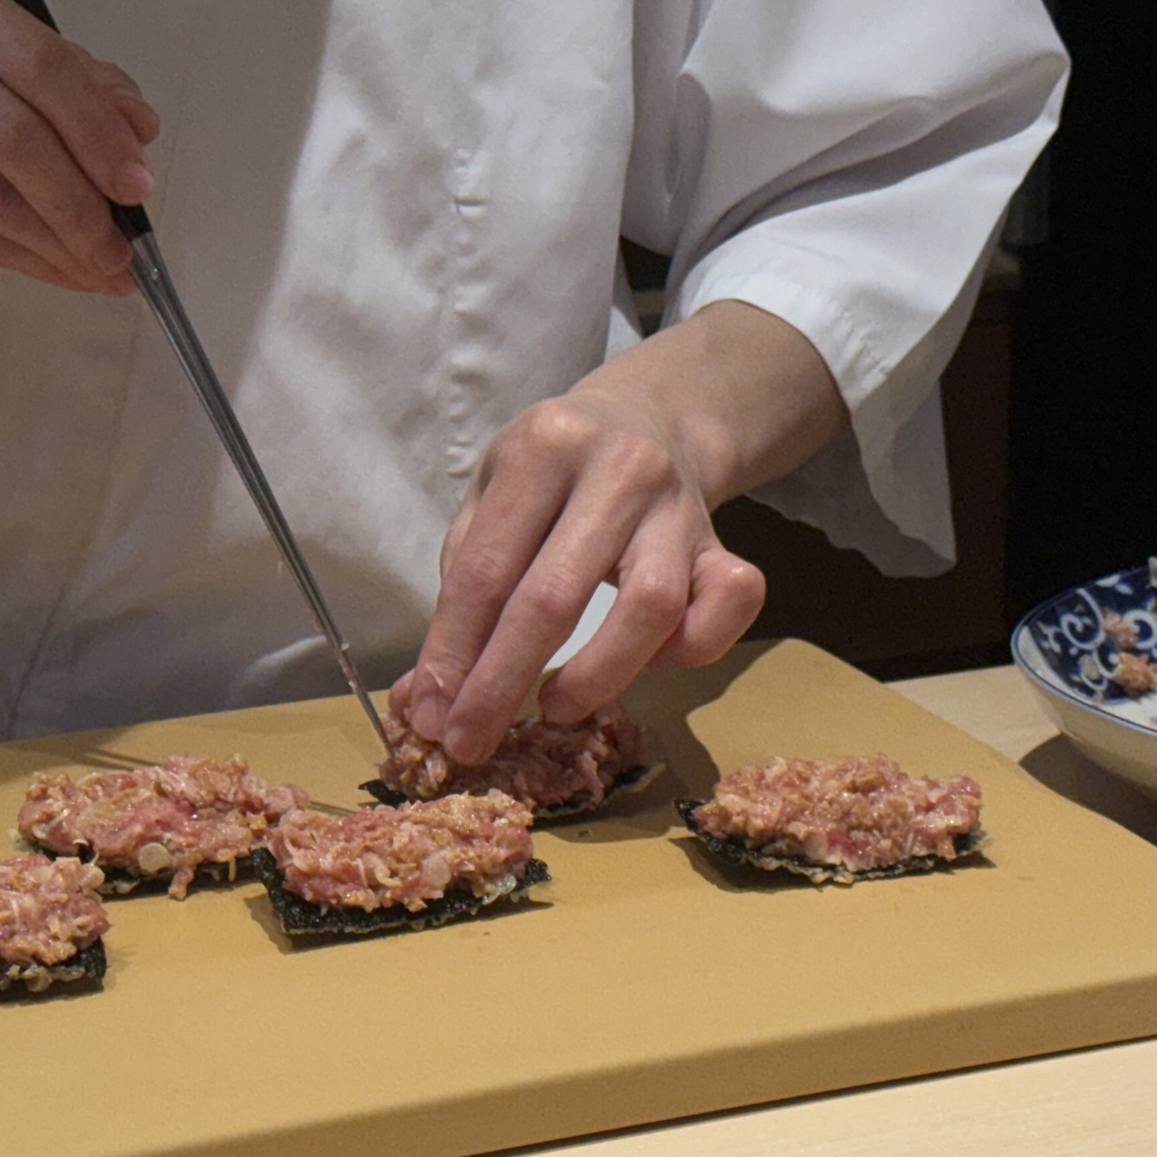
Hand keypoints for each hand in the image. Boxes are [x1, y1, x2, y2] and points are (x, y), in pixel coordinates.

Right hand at [0, 0, 159, 293]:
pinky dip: (26, 261)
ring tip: (102, 268)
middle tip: (122, 243)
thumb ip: (72, 89)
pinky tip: (62, 274)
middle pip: (17, 132)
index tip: (138, 182)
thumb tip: (141, 125)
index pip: (41, 62)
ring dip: (61, 244)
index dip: (98, 128)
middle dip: (83, 199)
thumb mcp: (0, 83)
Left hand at [395, 301, 846, 763]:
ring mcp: (678, 506)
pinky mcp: (724, 540)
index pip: (485, 571)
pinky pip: (732, 604)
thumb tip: (424, 699)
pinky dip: (692, 649)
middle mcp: (618, 469)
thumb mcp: (490, 497)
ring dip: (598, 676)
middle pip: (555, 597)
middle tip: (471, 742)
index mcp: (543, 447)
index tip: (430, 715)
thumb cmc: (552, 474)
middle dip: (502, 684)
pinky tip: (648, 662)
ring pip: (652, 608)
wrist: (649, 415)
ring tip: (555, 707)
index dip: (453, 653)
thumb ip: (458, 591)